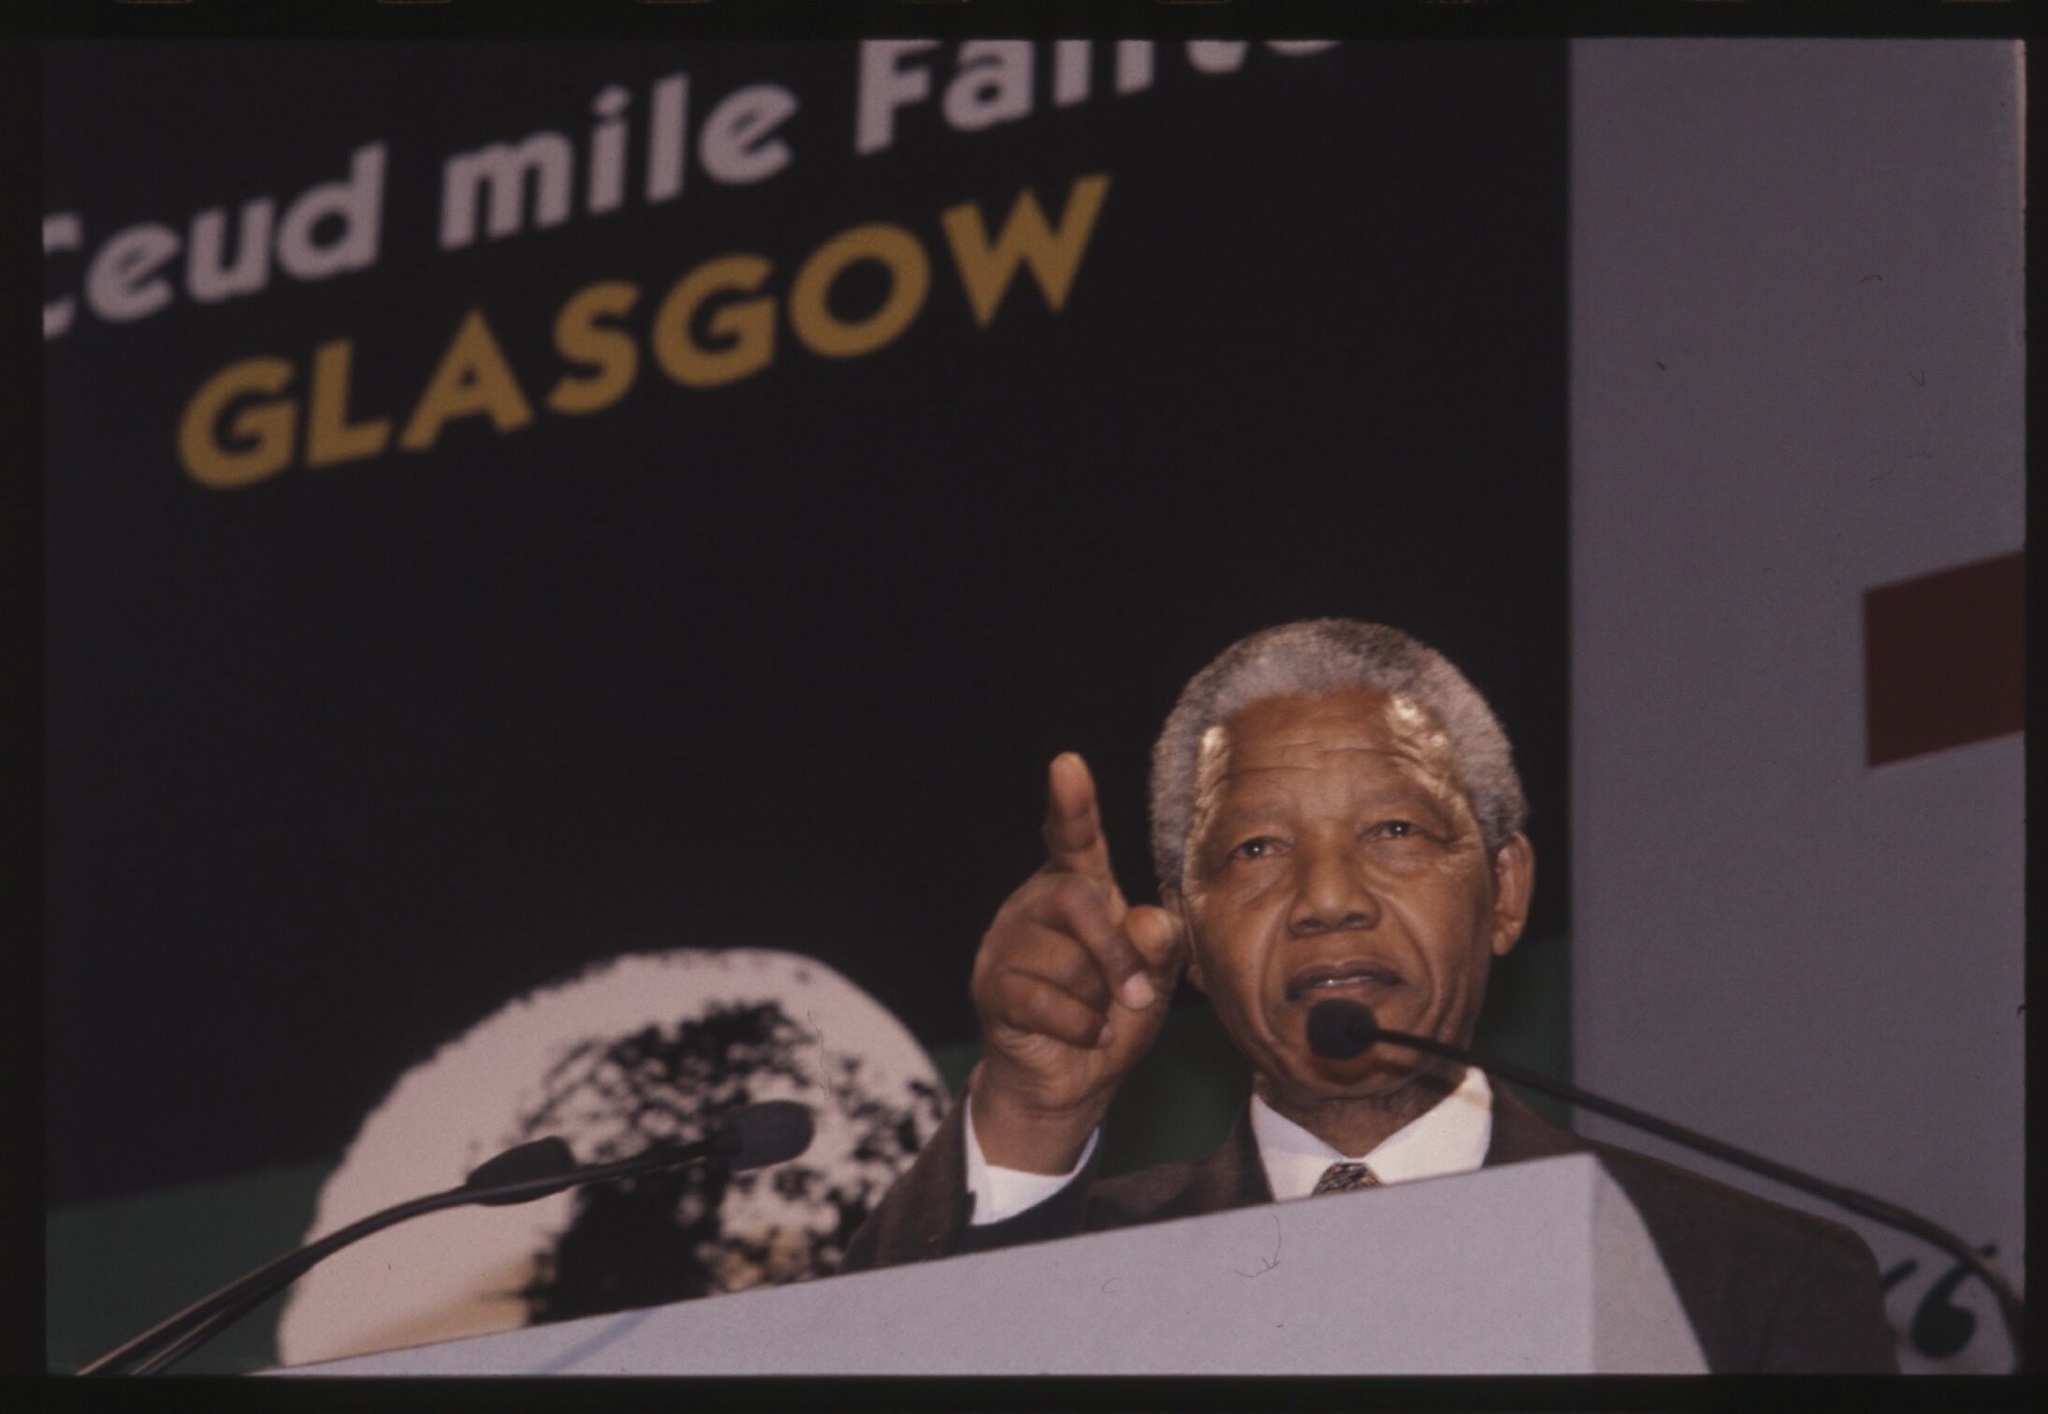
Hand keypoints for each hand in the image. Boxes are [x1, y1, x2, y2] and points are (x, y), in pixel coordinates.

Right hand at [967, 752, 1185, 1172]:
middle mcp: (1034, 904)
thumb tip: (1149, 921)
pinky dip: (1078, 1026)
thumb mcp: (1154, 978)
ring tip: (1094, 1015)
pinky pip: (1042, 999)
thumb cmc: (1113, 1014)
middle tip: (1138, 995)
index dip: (1071, 804)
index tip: (1067, 766)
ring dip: (1096, 1000)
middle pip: (1075, 900)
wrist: (1070, 1082)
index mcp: (1077, 887)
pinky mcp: (990, 987)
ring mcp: (1005, 943)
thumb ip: (1160, 946)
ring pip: (1062, 959)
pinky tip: (1082, 1033)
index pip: (1072, 838)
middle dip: (1115, 953)